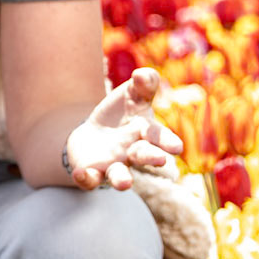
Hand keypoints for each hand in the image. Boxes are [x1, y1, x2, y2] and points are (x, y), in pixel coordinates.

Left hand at [64, 68, 183, 192]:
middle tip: (160, 160)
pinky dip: (86, 178)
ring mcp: (113, 165)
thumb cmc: (121, 114)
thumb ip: (143, 85)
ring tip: (125, 183)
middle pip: (143, 155)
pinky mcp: (92, 173)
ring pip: (120, 175)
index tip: (177, 147)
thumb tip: (142, 74)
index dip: (167, 141)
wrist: (94, 136)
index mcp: (146, 133)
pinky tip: (82, 173)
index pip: (159, 136)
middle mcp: (133, 153)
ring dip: (122, 179)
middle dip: (151, 157)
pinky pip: (90, 180)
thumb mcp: (132, 94)